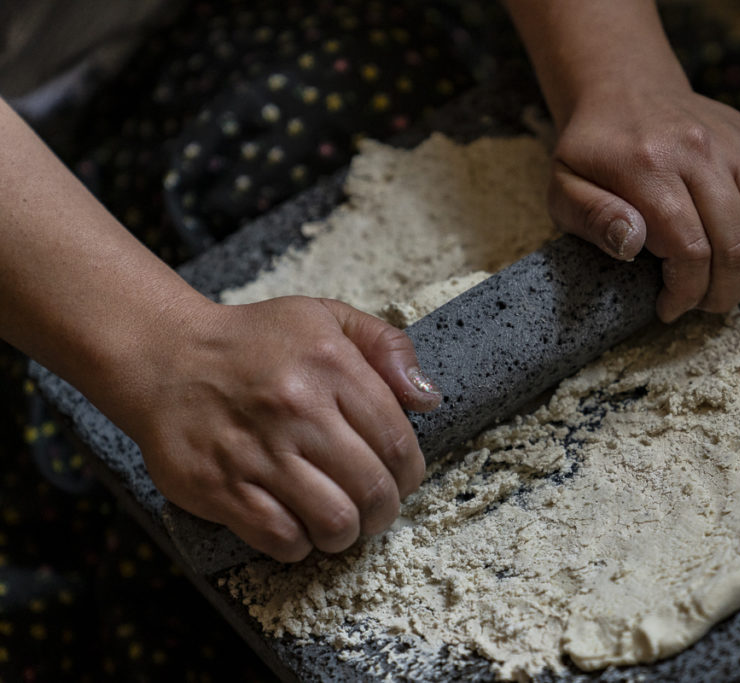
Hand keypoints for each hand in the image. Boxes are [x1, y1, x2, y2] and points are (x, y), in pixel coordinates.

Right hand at [110, 296, 440, 562]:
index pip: (397, 441)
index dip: (409, 473)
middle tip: (374, 509)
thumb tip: (428, 399)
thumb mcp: (325, 318)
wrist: (164, 356)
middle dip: (384, 511)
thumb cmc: (254, 341)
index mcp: (331, 366)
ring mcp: (256, 451)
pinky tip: (297, 526)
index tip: (401, 479)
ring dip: (345, 533)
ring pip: (333, 522)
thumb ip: (386, 346)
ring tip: (339, 522)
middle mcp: (297, 409)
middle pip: (372, 489)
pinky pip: (281, 538)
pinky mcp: (218, 486)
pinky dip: (300, 543)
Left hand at [546, 77, 739, 320]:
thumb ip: (592, 217)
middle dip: (721, 292)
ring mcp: (736, 144)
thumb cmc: (592, 150)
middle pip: (735, 245)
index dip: (686, 291)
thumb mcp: (564, 186)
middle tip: (701, 305)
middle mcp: (700, 150)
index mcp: (649, 165)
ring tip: (727, 287)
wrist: (625, 88)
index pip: (690, 249)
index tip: (669, 308)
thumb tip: (631, 244)